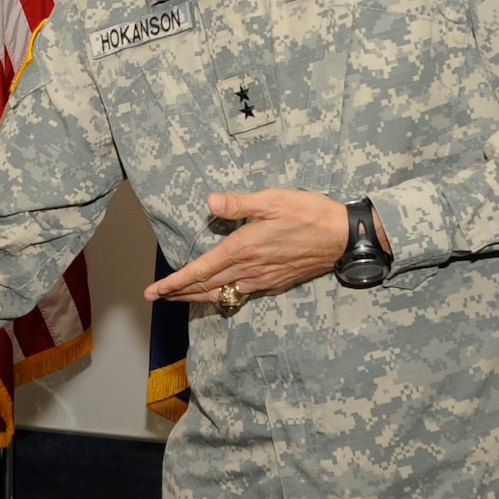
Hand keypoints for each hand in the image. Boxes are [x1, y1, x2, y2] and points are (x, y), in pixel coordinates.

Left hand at [143, 189, 362, 305]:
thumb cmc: (309, 214)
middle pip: (206, 286)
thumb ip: (239, 203)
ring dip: (197, 296)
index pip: (200, 270)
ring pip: (222, 293)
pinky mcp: (275, 283)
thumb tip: (210, 202)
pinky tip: (218, 293)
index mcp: (243, 249)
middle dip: (178, 292)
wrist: (344, 238)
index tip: (153, 290)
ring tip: (178, 297)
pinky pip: (241, 294)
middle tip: (156, 297)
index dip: (174, 282)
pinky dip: (222, 296)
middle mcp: (249, 269)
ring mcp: (263, 279)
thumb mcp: (273, 200)